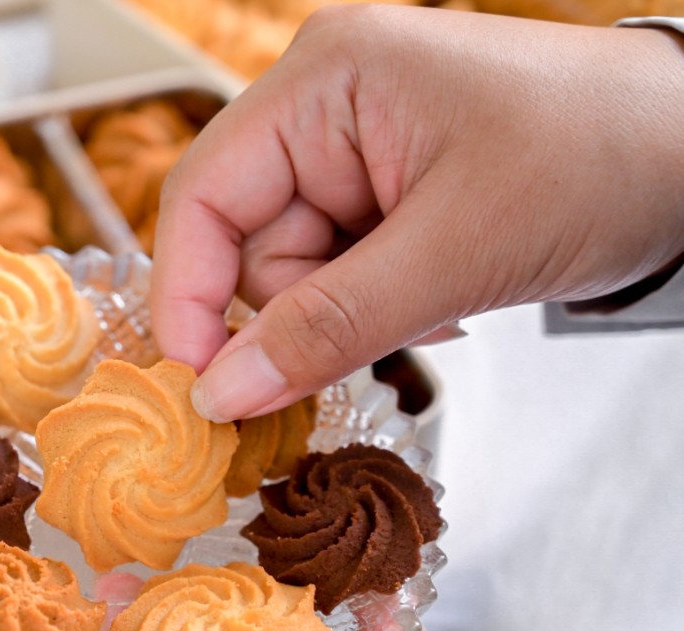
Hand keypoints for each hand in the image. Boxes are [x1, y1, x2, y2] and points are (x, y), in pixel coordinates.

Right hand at [149, 6, 683, 419]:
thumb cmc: (600, 159)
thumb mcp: (455, 253)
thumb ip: (327, 327)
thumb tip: (221, 393)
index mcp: (325, 79)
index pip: (204, 194)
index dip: (187, 295)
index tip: (199, 385)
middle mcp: (322, 106)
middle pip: (246, 244)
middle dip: (301, 310)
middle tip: (380, 334)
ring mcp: (351, 149)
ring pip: (291, 272)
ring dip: (348, 314)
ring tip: (436, 304)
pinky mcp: (380, 190)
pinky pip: (335, 274)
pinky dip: (375, 306)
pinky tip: (440, 296)